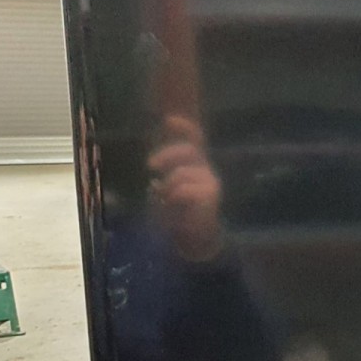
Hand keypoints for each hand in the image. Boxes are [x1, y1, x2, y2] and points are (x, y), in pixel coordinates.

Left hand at [149, 116, 223, 261]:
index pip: (194, 140)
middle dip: (167, 154)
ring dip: (168, 186)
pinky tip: (173, 204)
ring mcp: (210, 182)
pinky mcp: (210, 195)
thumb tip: (154, 179)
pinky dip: (174, 196)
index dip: (183, 128)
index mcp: (194, 166)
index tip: (168, 120)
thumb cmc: (178, 216)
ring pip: (181, 173)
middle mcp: (205, 170)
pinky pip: (184, 188)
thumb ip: (162, 180)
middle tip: (151, 167)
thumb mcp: (165, 194)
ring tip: (166, 200)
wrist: (195, 240)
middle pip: (188, 150)